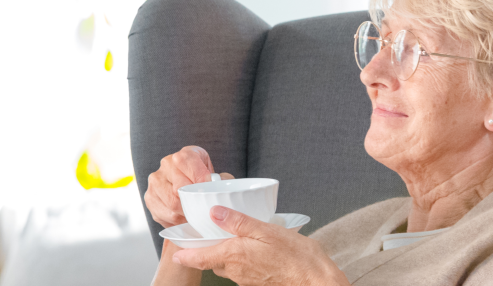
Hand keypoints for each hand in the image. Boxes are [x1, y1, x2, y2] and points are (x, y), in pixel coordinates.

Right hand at [144, 145, 230, 227]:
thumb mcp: (215, 175)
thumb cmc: (203, 182)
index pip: (185, 160)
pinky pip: (164, 214)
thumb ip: (223, 180)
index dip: (199, 176)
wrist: (188, 187)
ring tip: (197, 215)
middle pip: (179, 186)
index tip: (210, 189)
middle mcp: (166, 164)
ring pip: (172, 203)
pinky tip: (185, 219)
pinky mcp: (150, 198)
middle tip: (205, 208)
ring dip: (187, 213)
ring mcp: (155, 181)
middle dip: (194, 200)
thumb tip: (221, 187)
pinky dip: (177, 220)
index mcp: (184, 155)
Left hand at [170, 206, 348, 285]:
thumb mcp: (267, 231)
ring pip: (228, 266)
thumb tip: (215, 213)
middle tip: (207, 235)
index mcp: (234, 256)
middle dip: (207, 250)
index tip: (176, 253)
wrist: (316, 282)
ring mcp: (247, 279)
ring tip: (232, 237)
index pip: (200, 258)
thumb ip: (239, 223)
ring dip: (225, 254)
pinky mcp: (258, 282)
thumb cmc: (296, 257)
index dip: (186, 255)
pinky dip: (241, 260)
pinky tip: (253, 249)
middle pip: (213, 261)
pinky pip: (242, 270)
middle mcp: (237, 271)